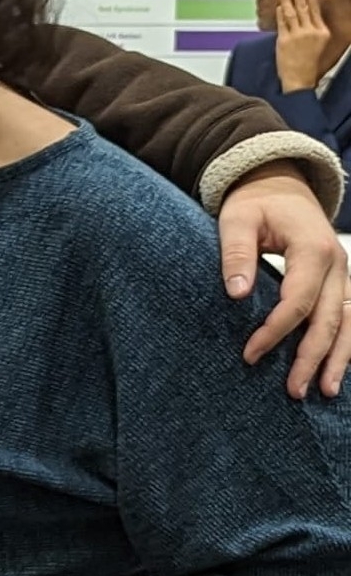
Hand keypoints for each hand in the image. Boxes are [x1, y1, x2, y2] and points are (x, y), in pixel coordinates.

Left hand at [217, 169, 349, 398]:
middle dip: (311, 357)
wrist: (279, 184)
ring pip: (348, 321)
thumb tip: (236, 294)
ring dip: (337, 357)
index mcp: (312, 249)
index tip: (249, 354)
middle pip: (328, 318)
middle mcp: (337, 263)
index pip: (297, 301)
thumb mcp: (236, 220)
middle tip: (293, 391)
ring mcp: (343, 273)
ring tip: (324, 391)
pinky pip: (349, 316)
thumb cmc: (254, 203)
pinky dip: (346, 343)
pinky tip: (336, 369)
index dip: (275, 331)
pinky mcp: (340, 280)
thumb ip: (235, 255)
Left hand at [271, 0, 332, 92]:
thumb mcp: (318, 44)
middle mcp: (310, 32)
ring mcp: (297, 36)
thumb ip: (314, 29)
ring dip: (287, 1)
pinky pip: (282, 23)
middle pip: (304, 9)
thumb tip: (308, 15)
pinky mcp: (284, 40)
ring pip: (292, 14)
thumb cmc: (308, 62)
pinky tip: (278, 6)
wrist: (299, 78)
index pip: (316, 12)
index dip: (312, 0)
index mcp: (322, 32)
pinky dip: (280, 14)